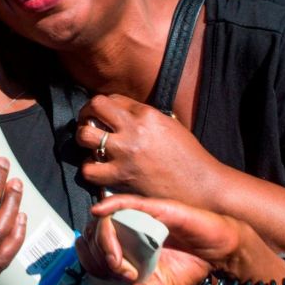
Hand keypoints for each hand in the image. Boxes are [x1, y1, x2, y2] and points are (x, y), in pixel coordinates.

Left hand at [76, 94, 223, 203]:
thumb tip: (123, 114)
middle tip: (88, 123)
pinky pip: (89, 169)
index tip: (102, 114)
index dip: (104, 106)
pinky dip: (90, 168)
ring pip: (85, 136)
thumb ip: (145, 117)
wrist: (200, 185)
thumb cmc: (189, 156)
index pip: (112, 99)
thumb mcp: (169, 125)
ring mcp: (125, 153)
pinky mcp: (121, 177)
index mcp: (147, 114)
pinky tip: (98, 167)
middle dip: (86, 114)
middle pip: (94, 108)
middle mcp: (133, 129)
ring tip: (91, 145)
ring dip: (83, 139)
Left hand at [79, 195, 247, 284]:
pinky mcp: (155, 208)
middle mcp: (127, 230)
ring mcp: (139, 217)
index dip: (91, 260)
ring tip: (117, 260)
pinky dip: (110, 205)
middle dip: (99, 254)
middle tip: (118, 269)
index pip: (93, 249)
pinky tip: (99, 210)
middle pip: (94, 233)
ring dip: (104, 239)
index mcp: (125, 248)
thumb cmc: (189, 265)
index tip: (107, 274)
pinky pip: (127, 203)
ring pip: (106, 219)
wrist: (217, 252)